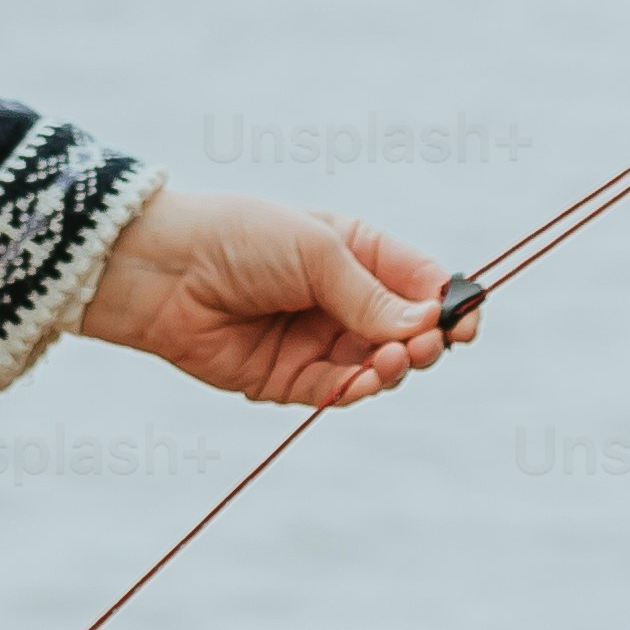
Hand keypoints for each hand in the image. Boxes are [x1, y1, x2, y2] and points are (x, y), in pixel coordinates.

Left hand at [76, 188, 474, 407]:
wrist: (162, 270)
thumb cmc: (239, 238)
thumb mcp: (316, 251)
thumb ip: (371, 293)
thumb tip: (426, 326)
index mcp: (357, 253)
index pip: (421, 283)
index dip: (449, 304)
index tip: (467, 323)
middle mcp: (343, 300)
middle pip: (407, 332)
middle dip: (425, 341)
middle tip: (425, 346)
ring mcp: (318, 341)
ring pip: (377, 367)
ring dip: (394, 367)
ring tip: (394, 359)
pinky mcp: (289, 379)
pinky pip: (336, 391)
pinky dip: (357, 390)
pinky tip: (366, 381)